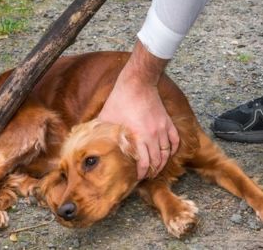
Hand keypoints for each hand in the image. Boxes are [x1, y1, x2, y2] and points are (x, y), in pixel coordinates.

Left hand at [98, 42, 179, 179]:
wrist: (137, 83)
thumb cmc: (120, 99)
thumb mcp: (106, 117)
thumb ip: (100, 131)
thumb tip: (88, 142)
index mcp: (138, 136)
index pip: (145, 163)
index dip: (142, 173)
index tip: (138, 177)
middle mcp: (153, 135)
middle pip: (158, 161)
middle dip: (153, 171)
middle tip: (147, 175)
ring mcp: (162, 129)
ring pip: (167, 152)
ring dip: (162, 162)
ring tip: (157, 168)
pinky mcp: (167, 122)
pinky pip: (174, 140)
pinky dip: (172, 149)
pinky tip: (167, 153)